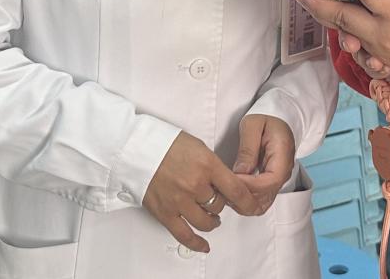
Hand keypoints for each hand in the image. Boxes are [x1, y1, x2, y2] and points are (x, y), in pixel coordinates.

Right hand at [142, 131, 259, 253]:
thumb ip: (214, 167)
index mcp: (207, 165)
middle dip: (220, 202)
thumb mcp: (199, 147)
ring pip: (206, 221)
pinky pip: (185, 235)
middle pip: (220, 205)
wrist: (138, 149)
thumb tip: (225, 183)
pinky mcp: (166, 213)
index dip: (247, 201)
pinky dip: (196, 243)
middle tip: (218, 199)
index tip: (252, 206)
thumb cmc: (166, 144)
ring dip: (212, 220)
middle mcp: (196, 185)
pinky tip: (204, 245)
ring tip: (212, 217)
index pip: (236, 190)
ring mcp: (180, 201)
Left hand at [232, 114, 295, 213]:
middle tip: (222, 187)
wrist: (279, 116)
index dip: (248, 185)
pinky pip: (259, 198)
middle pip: (265, 198)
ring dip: (242, 201)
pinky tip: (231, 190)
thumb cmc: (265, 117)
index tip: (230, 179)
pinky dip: (245, 200)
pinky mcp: (270, 182)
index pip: (268, 182)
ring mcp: (278, 180)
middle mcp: (283, 173)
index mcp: (282, 156)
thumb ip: (247, 149)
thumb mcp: (252, 125)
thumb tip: (240, 172)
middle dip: (242, 197)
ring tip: (224, 190)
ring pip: (262, 203)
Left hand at [298, 0, 389, 73]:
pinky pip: (357, 53)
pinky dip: (346, 42)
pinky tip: (337, 31)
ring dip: (328, 22)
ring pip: (347, 35)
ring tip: (313, 6)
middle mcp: (385, 33)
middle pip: (345, 18)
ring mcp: (380, 50)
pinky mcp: (381, 61)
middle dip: (321, 5)